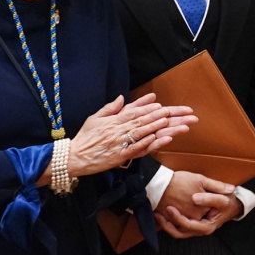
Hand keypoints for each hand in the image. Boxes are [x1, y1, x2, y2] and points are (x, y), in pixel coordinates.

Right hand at [67, 93, 196, 176]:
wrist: (74, 156)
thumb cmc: (85, 137)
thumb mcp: (95, 118)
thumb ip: (110, 108)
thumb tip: (121, 98)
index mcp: (114, 120)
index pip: (136, 111)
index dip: (151, 107)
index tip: (165, 105)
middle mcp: (119, 129)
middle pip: (145, 120)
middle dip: (164, 115)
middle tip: (181, 112)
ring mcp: (121, 142)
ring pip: (144, 132)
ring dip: (161, 126)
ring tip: (177, 123)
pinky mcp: (121, 155)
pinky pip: (139, 148)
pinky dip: (152, 143)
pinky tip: (165, 139)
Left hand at [154, 170, 240, 237]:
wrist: (232, 205)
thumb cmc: (227, 202)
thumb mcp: (222, 199)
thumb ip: (210, 198)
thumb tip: (194, 198)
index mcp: (207, 227)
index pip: (189, 225)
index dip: (178, 218)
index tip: (170, 208)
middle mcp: (200, 230)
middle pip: (179, 233)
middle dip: (167, 225)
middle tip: (158, 214)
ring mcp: (195, 228)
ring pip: (177, 231)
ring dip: (166, 225)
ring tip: (157, 214)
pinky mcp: (192, 224)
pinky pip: (179, 227)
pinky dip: (170, 222)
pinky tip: (163, 213)